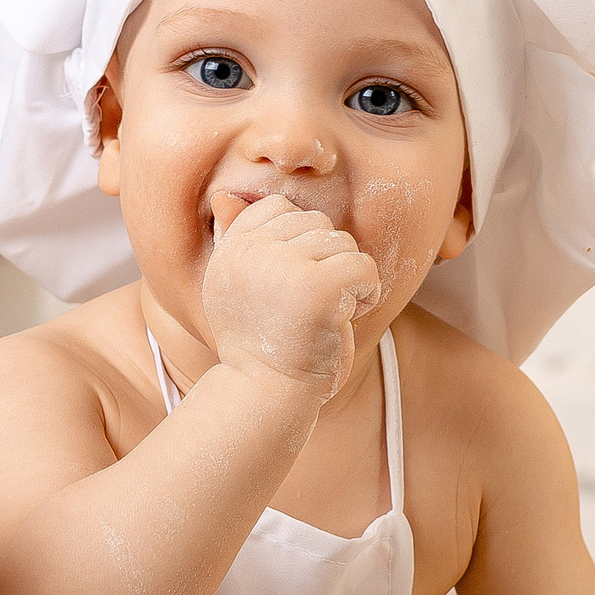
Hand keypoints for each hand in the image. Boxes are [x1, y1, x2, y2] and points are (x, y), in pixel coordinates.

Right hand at [202, 192, 382, 402]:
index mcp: (231, 249)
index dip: (300, 241)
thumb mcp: (235, 290)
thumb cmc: (261, 347)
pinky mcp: (317, 287)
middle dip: (326, 260)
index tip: (295, 281)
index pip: (277, 207)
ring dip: (347, 278)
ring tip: (328, 312)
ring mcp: (283, 266)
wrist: (265, 396)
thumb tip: (227, 197)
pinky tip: (346, 318)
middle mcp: (251, 251)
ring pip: (342, 242)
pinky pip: (363, 266)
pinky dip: (366, 293)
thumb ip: (238, 245)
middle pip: (316, 222)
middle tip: (314, 303)